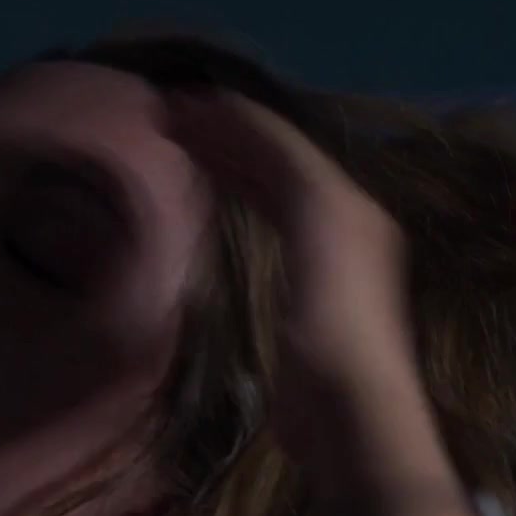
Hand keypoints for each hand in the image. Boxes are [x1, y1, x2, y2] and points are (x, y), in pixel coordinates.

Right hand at [168, 91, 435, 476]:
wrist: (350, 414)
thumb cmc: (334, 320)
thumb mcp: (321, 224)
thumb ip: (288, 167)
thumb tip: (240, 122)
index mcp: (347, 201)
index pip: (280, 140)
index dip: (230, 116)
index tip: (174, 100)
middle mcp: (341, 219)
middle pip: (275, 162)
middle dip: (224, 134)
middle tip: (166, 117)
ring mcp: (325, 257)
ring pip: (268, 190)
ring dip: (226, 161)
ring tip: (179, 145)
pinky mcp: (303, 294)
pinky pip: (264, 225)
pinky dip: (235, 198)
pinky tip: (211, 199)